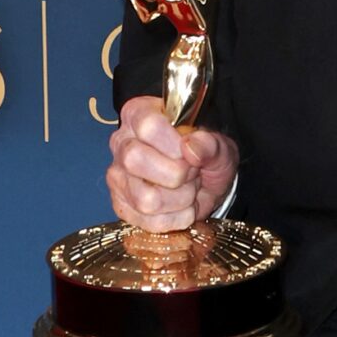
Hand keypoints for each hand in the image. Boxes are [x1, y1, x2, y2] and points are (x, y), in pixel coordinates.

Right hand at [106, 96, 238, 231]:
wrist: (208, 183)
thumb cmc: (207, 155)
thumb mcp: (219, 145)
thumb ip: (210, 144)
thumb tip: (190, 149)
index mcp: (138, 114)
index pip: (148, 127)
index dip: (175, 145)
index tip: (191, 153)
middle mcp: (121, 143)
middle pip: (135, 160)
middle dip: (177, 174)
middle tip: (192, 172)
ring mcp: (117, 177)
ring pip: (145, 199)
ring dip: (181, 199)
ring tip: (188, 189)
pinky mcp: (122, 206)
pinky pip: (151, 222)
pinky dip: (177, 219)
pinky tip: (181, 206)